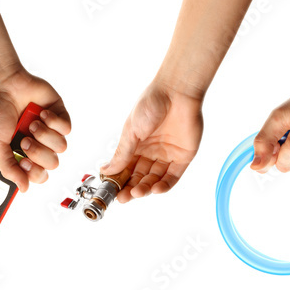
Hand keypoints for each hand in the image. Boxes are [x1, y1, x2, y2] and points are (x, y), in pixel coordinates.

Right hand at [0, 68, 69, 191]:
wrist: (2, 85)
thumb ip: (9, 169)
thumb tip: (23, 189)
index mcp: (25, 155)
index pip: (39, 175)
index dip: (34, 172)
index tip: (23, 162)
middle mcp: (40, 145)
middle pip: (52, 163)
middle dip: (38, 152)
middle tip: (25, 140)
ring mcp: (51, 131)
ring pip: (61, 147)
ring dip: (45, 136)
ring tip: (32, 123)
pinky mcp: (60, 115)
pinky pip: (66, 129)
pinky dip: (53, 122)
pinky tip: (41, 113)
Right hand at [101, 81, 202, 202]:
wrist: (176, 92)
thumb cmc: (151, 104)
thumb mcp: (131, 132)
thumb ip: (122, 154)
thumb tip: (106, 170)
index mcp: (136, 146)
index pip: (127, 170)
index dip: (120, 182)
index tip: (113, 192)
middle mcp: (151, 152)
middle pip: (140, 177)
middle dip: (131, 188)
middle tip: (123, 197)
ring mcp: (167, 155)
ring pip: (155, 179)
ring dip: (146, 188)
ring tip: (137, 192)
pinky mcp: (183, 157)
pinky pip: (173, 176)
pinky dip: (164, 185)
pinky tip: (155, 189)